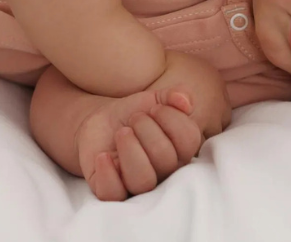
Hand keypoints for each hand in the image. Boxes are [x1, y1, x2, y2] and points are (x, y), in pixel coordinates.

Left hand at [75, 88, 203, 200]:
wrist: (101, 124)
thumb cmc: (133, 115)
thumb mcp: (154, 99)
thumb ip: (174, 96)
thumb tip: (185, 102)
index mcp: (180, 152)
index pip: (189, 140)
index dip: (171, 118)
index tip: (154, 107)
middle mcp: (164, 174)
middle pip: (165, 159)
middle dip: (147, 128)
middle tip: (133, 119)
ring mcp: (138, 185)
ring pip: (143, 180)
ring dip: (130, 150)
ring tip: (121, 133)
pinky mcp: (112, 190)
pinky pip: (114, 194)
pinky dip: (108, 175)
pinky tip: (104, 156)